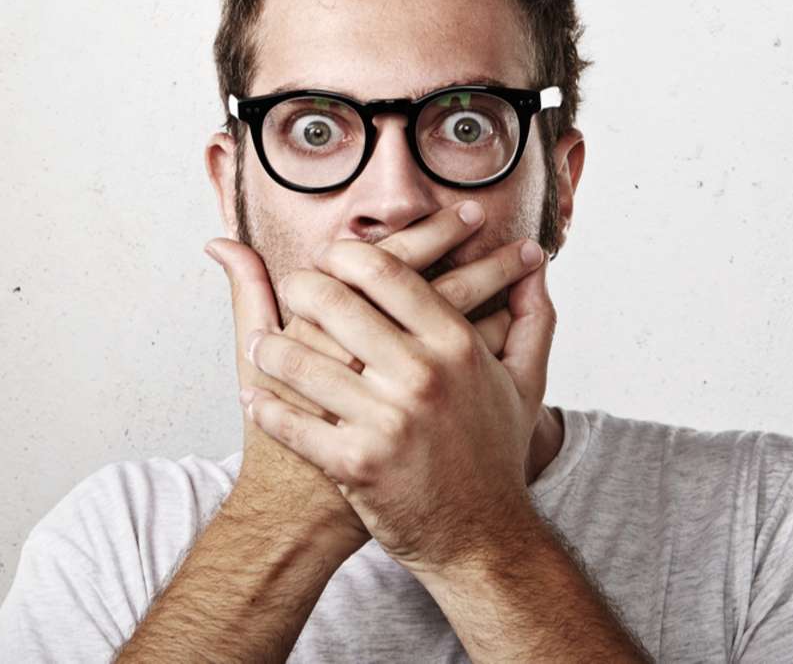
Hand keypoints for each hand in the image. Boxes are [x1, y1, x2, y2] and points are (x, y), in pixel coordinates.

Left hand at [239, 230, 554, 576]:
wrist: (483, 538)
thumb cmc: (496, 453)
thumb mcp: (526, 381)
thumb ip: (533, 316)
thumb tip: (536, 262)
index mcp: (455, 345)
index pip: (386, 272)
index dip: (346, 254)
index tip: (330, 256)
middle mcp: (421, 376)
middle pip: (335, 302)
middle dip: (301, 287)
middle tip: (291, 287)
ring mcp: (386, 421)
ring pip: (302, 361)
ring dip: (271, 347)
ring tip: (261, 343)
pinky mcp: (356, 464)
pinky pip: (293, 425)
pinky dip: (266, 408)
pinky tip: (256, 398)